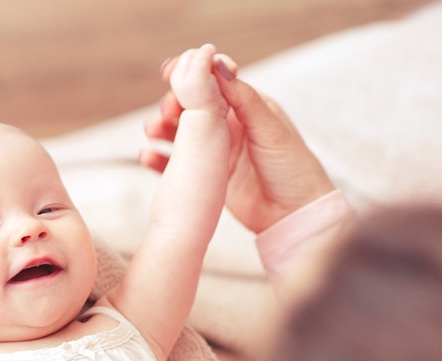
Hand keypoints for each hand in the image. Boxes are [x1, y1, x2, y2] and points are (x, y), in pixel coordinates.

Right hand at [141, 52, 334, 232]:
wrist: (294, 214)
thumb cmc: (292, 168)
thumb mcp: (270, 129)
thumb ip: (244, 100)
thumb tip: (218, 65)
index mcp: (246, 108)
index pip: (212, 85)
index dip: (190, 77)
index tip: (169, 73)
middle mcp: (229, 126)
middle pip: (191, 108)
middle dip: (172, 105)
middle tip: (163, 112)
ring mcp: (216, 151)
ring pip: (180, 133)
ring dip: (162, 129)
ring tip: (151, 132)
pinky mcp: (207, 175)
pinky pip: (177, 164)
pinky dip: (160, 160)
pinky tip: (147, 157)